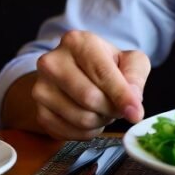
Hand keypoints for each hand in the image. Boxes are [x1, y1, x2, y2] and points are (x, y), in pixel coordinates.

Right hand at [32, 30, 150, 139]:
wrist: (72, 73)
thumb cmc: (104, 65)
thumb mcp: (128, 60)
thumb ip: (135, 76)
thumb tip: (133, 103)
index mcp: (77, 42)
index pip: (102, 73)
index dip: (122, 96)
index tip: (136, 114)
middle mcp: (52, 62)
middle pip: (89, 98)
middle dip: (112, 109)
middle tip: (119, 107)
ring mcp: (41, 88)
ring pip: (81, 118)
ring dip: (101, 121)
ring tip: (104, 109)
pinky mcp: (38, 112)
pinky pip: (70, 132)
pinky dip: (88, 132)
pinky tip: (91, 117)